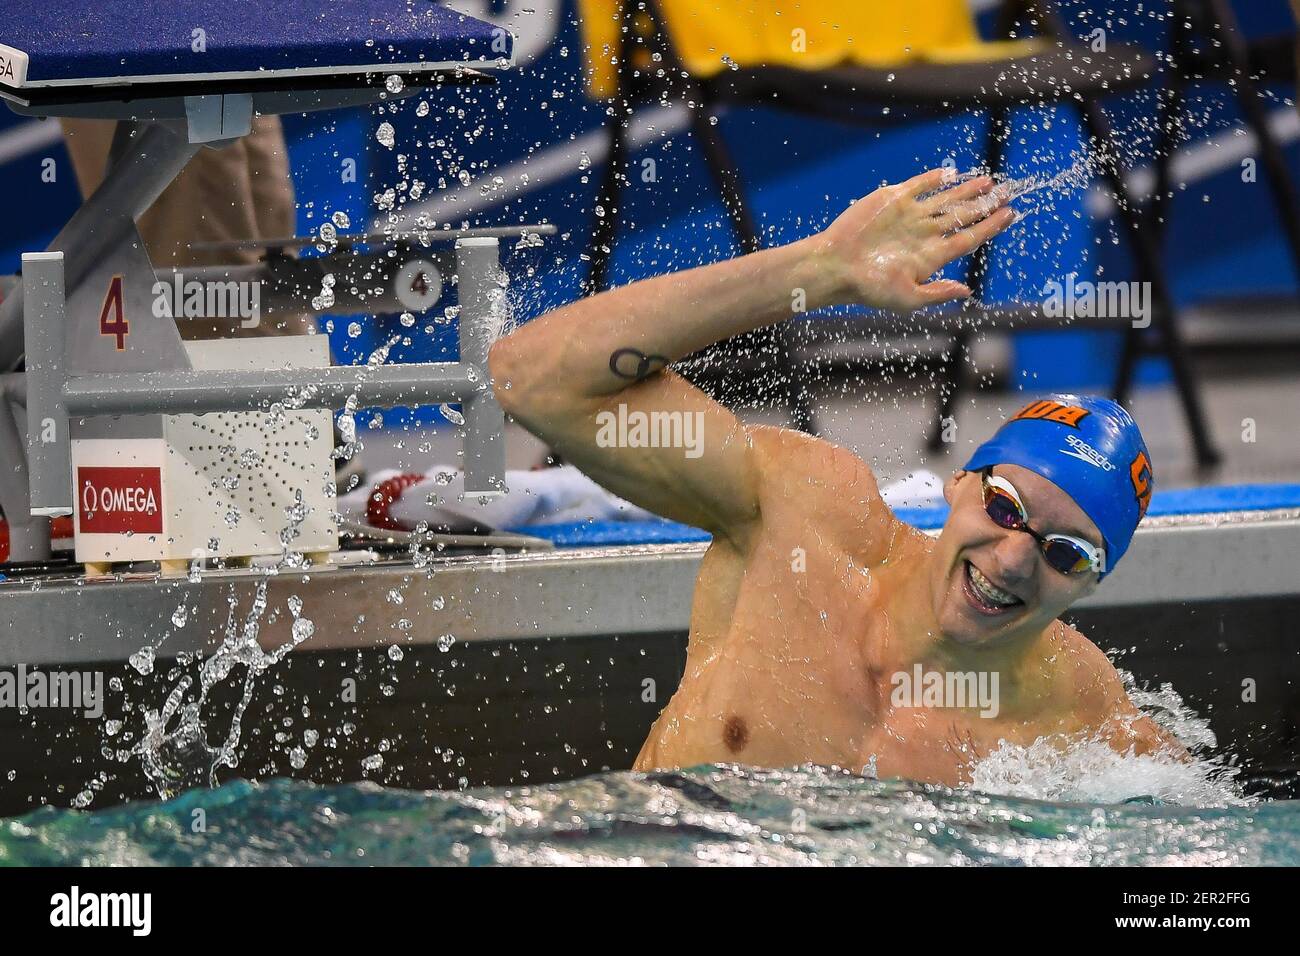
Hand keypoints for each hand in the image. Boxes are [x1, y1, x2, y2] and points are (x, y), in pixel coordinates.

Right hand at [816, 168, 1014, 312]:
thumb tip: (967, 290)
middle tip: (1006, 192)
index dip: (991, 226)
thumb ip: (938, 293)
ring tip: (987, 182)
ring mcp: (910, 216)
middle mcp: (924, 234)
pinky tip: (951, 174)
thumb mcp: (907, 298)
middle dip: (985, 204)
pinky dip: (934, 179)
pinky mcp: (892, 200)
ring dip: (966, 190)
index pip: (969, 238)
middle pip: (962, 216)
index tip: (1011, 214)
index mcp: (931, 257)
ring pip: (945, 199)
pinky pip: (919, 186)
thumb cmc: (868, 288)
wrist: (835, 266)